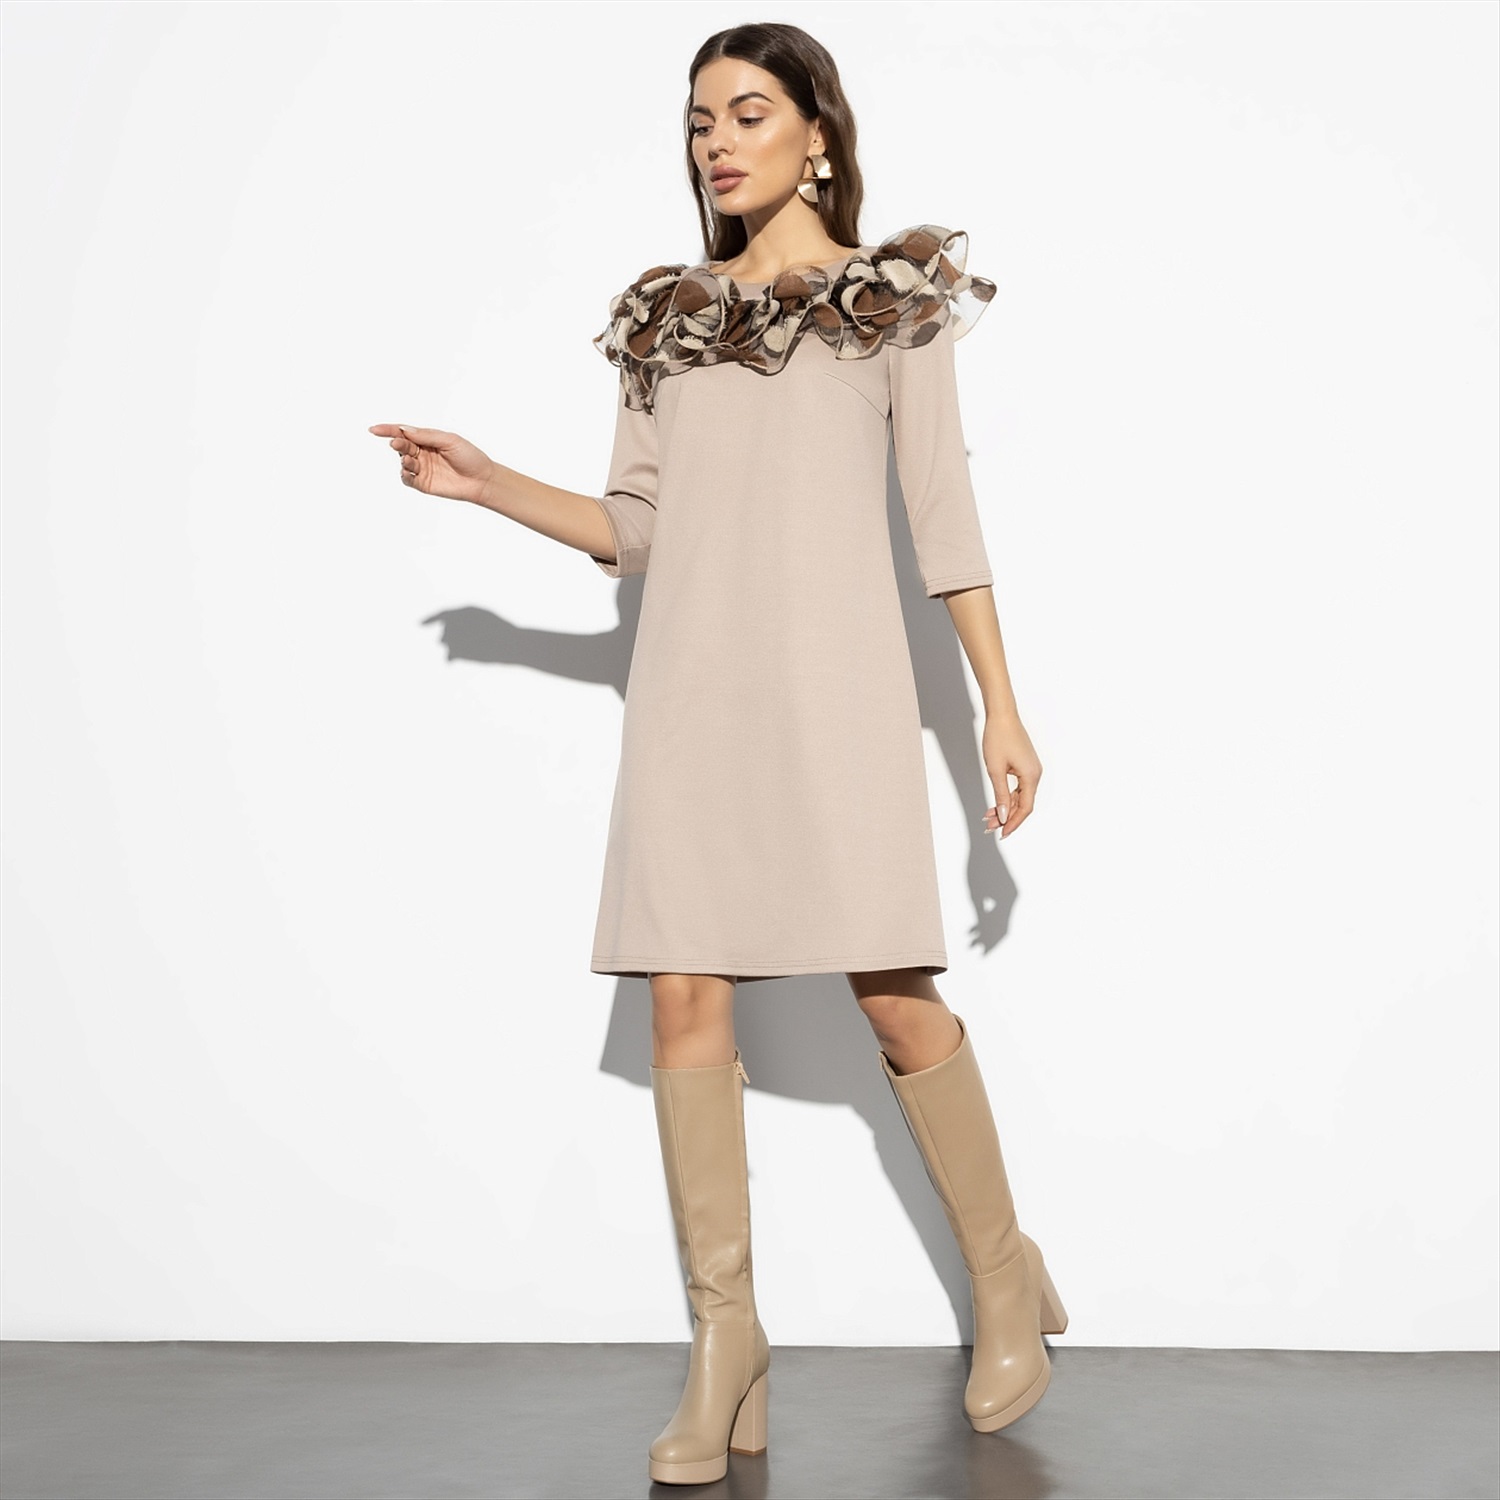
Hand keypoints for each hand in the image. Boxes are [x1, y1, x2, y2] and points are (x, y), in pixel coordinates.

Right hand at [367, 423, 494, 505]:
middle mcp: (422, 453)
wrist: (482, 480)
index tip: (374, 430)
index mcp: (427, 439)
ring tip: (408, 460)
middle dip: (397, 444)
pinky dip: (404, 474)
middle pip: (402, 446)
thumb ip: (427, 436)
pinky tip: (408, 471)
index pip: (404, 432)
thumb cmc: (469, 457)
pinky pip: (408, 479)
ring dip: (403, 460)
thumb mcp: (449, 441)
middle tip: (397, 444)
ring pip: (403, 462)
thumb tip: (405, 430)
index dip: (388, 430)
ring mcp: (422, 468)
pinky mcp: (424, 484)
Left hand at [979, 712, 1040, 838]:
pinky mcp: (1025, 765)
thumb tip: (1004, 816)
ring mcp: (1030, 769)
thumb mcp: (996, 770)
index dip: (1014, 823)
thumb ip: (1001, 795)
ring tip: (988, 817)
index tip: (1002, 833)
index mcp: (1031, 776)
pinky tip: (996, 804)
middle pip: (1023, 804)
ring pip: (1019, 796)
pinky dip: (1007, 796)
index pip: (1025, 808)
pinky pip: (1018, 787)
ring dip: (1005, 808)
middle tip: (990, 827)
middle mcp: (1035, 774)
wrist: (1001, 715)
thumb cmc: (998, 737)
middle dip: (1007, 817)